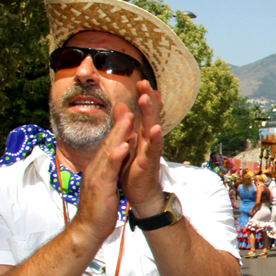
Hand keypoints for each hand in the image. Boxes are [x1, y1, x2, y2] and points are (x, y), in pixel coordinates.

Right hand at [72, 103, 134, 242]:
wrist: (88, 229)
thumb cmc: (98, 209)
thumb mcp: (105, 186)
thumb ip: (108, 172)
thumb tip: (114, 162)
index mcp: (98, 168)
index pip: (109, 145)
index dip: (118, 129)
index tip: (127, 113)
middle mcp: (95, 168)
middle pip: (108, 142)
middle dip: (119, 124)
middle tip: (128, 107)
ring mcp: (96, 176)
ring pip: (108, 151)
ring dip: (118, 134)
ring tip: (128, 118)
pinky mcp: (100, 186)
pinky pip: (109, 169)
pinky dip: (116, 156)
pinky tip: (124, 146)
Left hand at [120, 81, 165, 215]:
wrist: (141, 194)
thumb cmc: (134, 169)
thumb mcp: (128, 143)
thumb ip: (126, 125)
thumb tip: (121, 105)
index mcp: (143, 135)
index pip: (144, 113)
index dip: (144, 97)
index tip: (142, 80)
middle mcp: (149, 140)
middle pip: (150, 116)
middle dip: (149, 99)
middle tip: (145, 82)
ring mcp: (151, 151)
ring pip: (152, 128)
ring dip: (151, 113)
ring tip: (149, 97)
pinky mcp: (149, 163)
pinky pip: (152, 149)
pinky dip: (154, 138)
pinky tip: (155, 128)